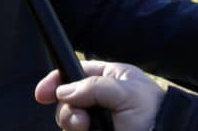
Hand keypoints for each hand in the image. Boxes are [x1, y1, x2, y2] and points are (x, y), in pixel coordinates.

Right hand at [35, 61, 163, 130]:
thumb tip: (63, 92)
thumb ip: (94, 88)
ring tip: (87, 129)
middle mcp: (101, 99)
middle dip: (67, 111)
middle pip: (67, 100)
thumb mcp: (127, 93)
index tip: (42, 93)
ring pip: (69, 121)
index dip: (57, 80)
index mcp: (110, 79)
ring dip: (72, 124)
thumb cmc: (155, 113)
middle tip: (80, 121)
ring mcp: (98, 121)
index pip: (76, 73)